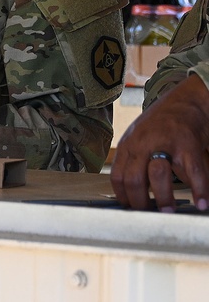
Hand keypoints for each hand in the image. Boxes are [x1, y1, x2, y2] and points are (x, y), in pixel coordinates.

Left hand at [110, 74, 208, 211]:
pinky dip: (199, 190)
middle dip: (140, 202)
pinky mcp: (188, 145)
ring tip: (168, 211)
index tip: (130, 209)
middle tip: (149, 215)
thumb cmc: (159, 125)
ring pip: (158, 176)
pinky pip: (193, 172)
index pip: (118, 176)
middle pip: (134, 179)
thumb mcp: (137, 138)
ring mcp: (165, 144)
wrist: (184, 102)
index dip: (123, 196)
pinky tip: (201, 204)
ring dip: (163, 198)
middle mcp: (143, 144)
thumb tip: (129, 191)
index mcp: (128, 145)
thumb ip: (132, 159)